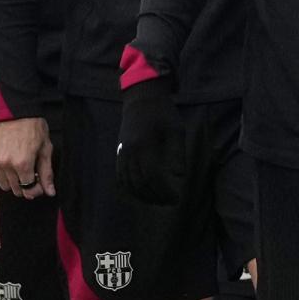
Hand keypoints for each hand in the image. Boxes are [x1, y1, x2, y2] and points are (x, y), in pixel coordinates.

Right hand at [0, 117, 53, 198]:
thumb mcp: (45, 149)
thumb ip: (47, 172)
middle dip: (26, 187)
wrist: (16, 109)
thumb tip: (50, 191)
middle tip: (32, 176)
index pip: (29, 190)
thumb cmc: (33, 126)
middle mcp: (7, 165)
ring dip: (13, 183)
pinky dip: (0, 176)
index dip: (37, 189)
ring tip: (20, 172)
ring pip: (4, 185)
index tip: (40, 183)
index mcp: (23, 164)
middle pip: (16, 190)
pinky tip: (8, 168)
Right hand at [116, 78, 183, 204]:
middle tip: (170, 202)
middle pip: (139, 183)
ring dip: (142, 195)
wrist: (141, 97)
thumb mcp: (176, 130)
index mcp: (144, 145)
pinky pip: (120, 175)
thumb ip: (177, 154)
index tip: (176, 198)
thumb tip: (179, 177)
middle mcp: (129, 151)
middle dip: (155, 196)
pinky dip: (130, 187)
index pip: (152, 177)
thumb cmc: (162, 113)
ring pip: (128, 182)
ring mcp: (122, 151)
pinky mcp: (119, 150)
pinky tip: (141, 192)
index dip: (164, 191)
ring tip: (157, 200)